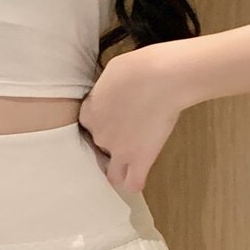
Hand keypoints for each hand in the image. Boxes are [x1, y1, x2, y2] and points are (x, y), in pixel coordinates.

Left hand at [78, 43, 184, 192]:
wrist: (161, 77)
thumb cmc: (139, 67)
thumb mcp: (111, 72)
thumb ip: (106, 91)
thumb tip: (112, 95)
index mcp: (89, 112)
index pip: (88, 124)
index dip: (102, 120)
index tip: (115, 115)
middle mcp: (99, 135)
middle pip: (101, 145)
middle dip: (113, 140)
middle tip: (131, 130)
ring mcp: (119, 150)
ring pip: (111, 173)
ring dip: (118, 169)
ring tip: (129, 163)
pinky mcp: (140, 159)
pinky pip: (133, 183)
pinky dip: (134, 182)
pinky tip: (139, 177)